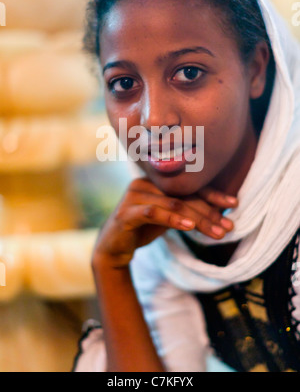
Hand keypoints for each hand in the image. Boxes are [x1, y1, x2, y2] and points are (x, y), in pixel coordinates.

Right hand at [92, 177, 237, 269]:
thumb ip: (186, 208)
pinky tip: (189, 227)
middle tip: (228, 227)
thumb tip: (220, 209)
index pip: (189, 185)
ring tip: (217, 232)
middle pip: (184, 194)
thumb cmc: (142, 229)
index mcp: (155, 180)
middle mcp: (144, 183)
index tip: (234, 204)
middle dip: (209, 212)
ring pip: (173, 203)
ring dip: (198, 219)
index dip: (213, 194)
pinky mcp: (126, 212)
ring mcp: (133, 195)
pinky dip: (173, 219)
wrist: (113, 248)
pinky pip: (153, 212)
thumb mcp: (168, 217)